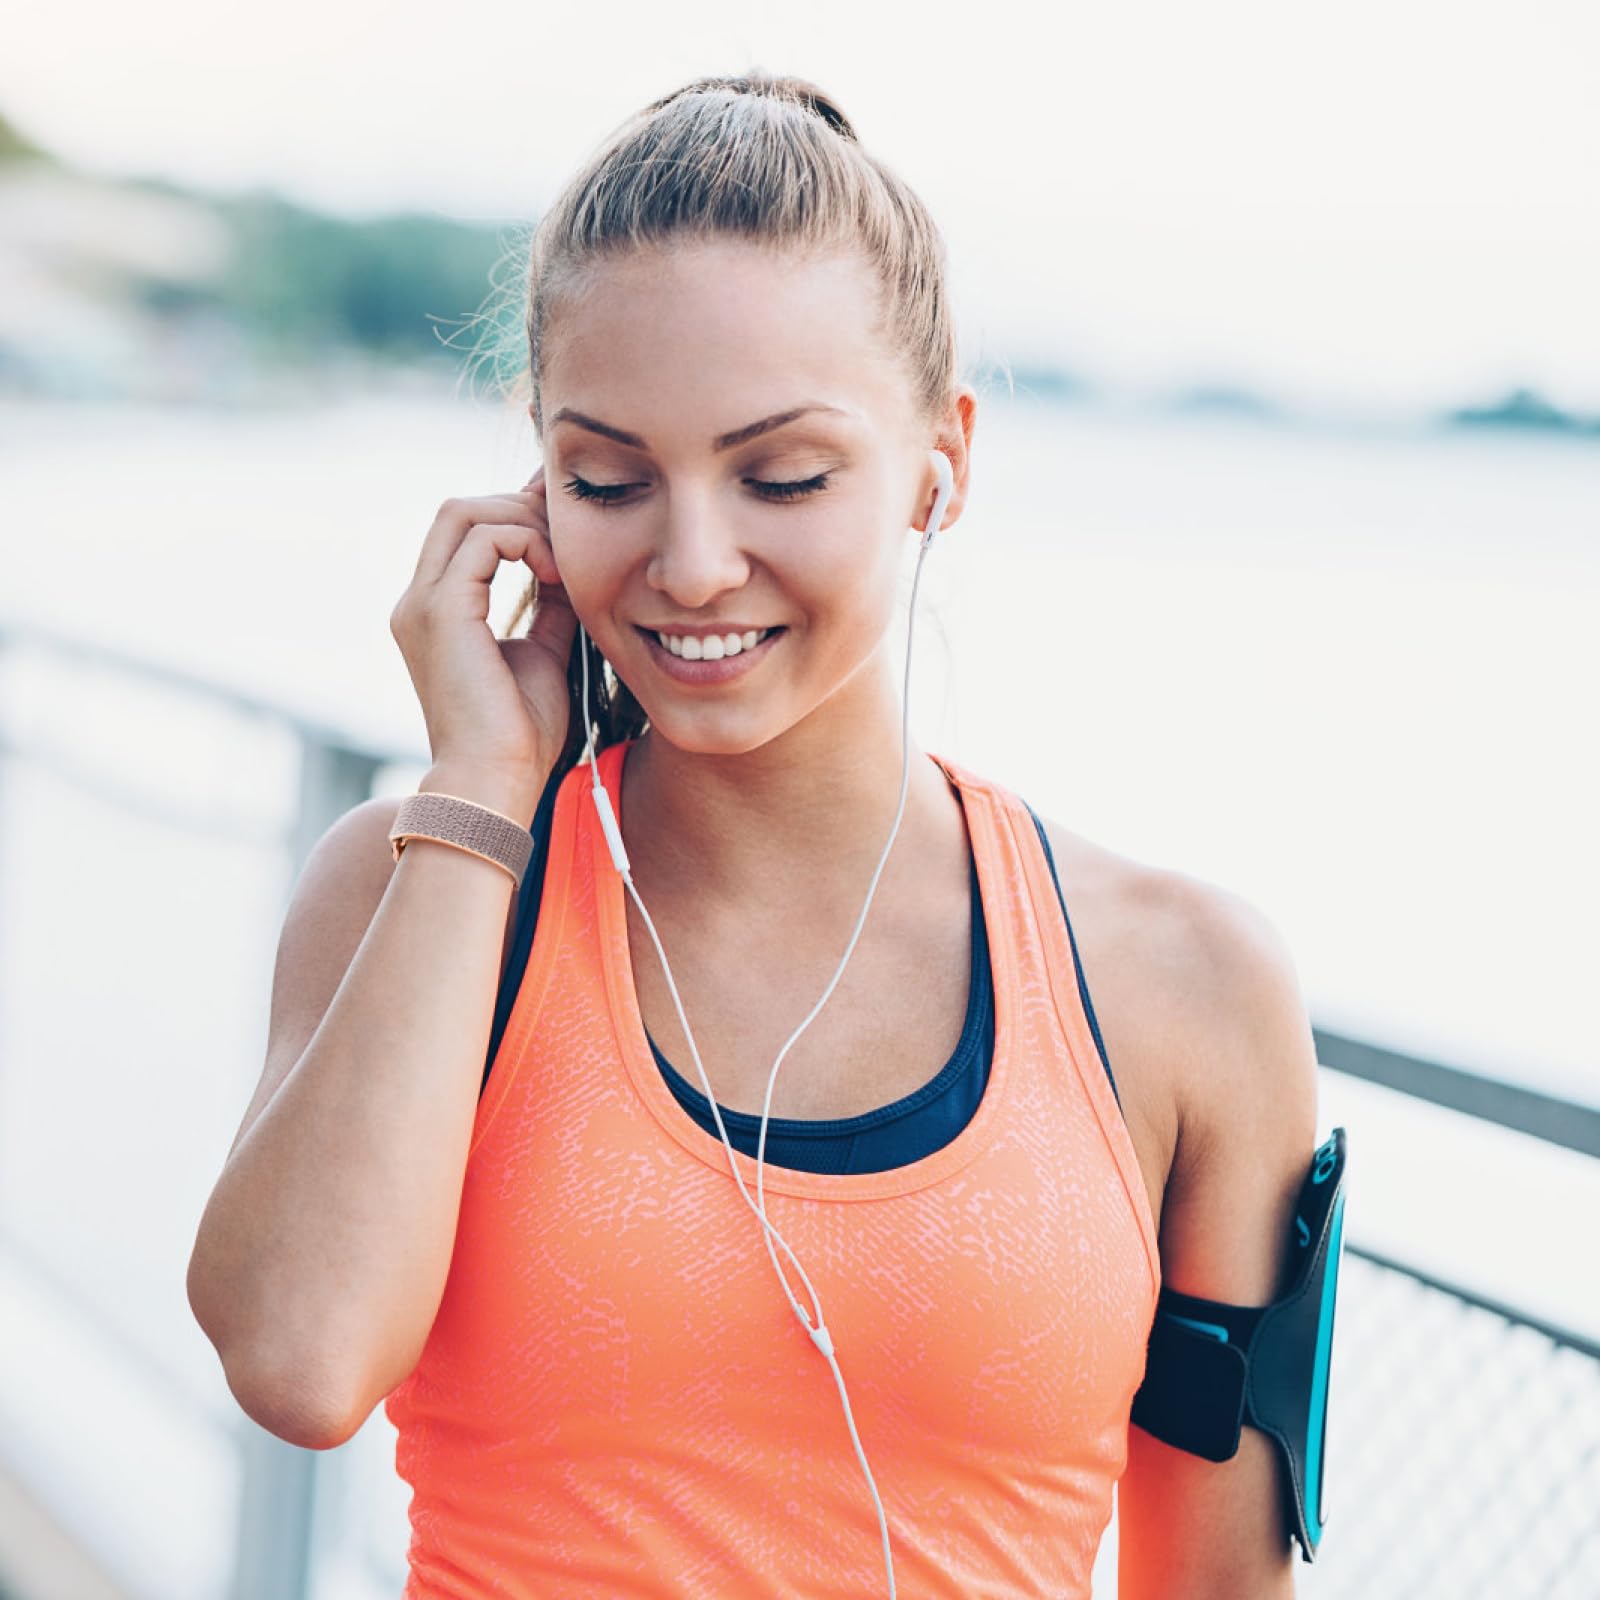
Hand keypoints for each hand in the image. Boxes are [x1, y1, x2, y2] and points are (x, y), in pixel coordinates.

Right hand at [388, 467, 575, 791]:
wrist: (496, 781)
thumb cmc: (518, 735)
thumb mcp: (543, 655)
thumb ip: (550, 608)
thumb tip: (569, 567)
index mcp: (435, 612)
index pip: (466, 534)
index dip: (516, 516)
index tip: (565, 525)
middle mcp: (417, 602)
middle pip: (459, 510)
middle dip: (520, 505)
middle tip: (570, 528)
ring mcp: (422, 604)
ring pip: (466, 512)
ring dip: (525, 522)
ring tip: (565, 559)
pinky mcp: (443, 611)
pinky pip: (485, 540)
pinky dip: (527, 542)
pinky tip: (558, 574)